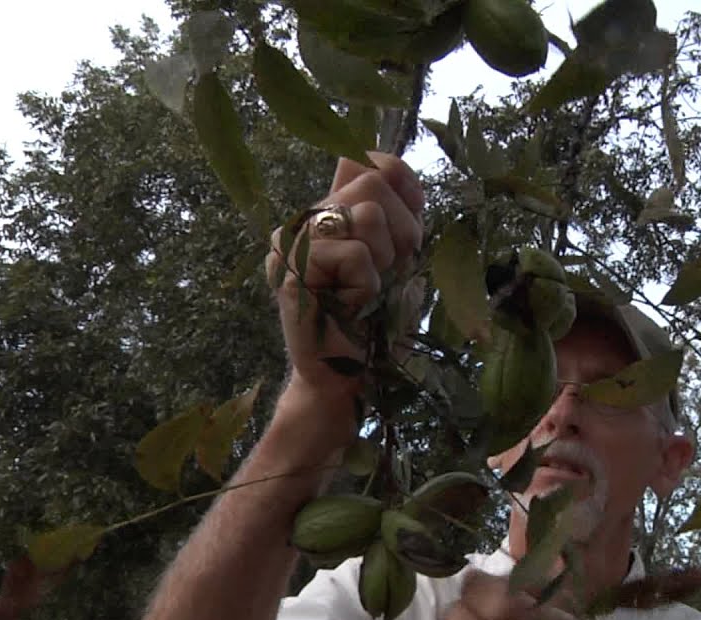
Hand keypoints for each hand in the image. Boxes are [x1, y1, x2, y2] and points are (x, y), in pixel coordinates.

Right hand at [264, 153, 423, 440]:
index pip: (369, 161)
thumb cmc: (376, 323)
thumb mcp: (398, 260)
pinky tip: (350, 306)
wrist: (348, 378)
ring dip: (386, 261)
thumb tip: (368, 160)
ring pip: (366, 213)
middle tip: (390, 273)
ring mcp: (291, 240)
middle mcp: (306, 217)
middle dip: (402, 232)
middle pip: (372, 182)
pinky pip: (356, 254)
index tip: (410, 236)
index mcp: (330, 210)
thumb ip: (392, 212)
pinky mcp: (290, 268)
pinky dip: (368, 284)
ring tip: (367, 292)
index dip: (405, 189)